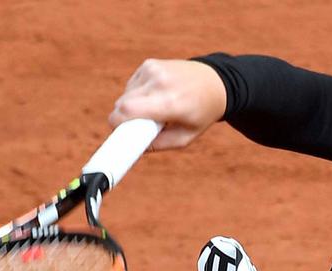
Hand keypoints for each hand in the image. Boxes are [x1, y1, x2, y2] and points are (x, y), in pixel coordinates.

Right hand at [108, 58, 226, 150]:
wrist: (215, 83)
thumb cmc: (201, 114)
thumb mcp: (186, 137)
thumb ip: (159, 145)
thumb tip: (134, 146)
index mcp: (171, 103)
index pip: (129, 110)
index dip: (116, 123)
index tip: (117, 134)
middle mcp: (160, 83)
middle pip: (122, 104)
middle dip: (124, 118)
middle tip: (138, 127)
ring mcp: (153, 70)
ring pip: (125, 94)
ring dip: (132, 106)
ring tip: (154, 109)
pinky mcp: (149, 64)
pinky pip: (132, 84)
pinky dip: (137, 93)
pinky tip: (154, 95)